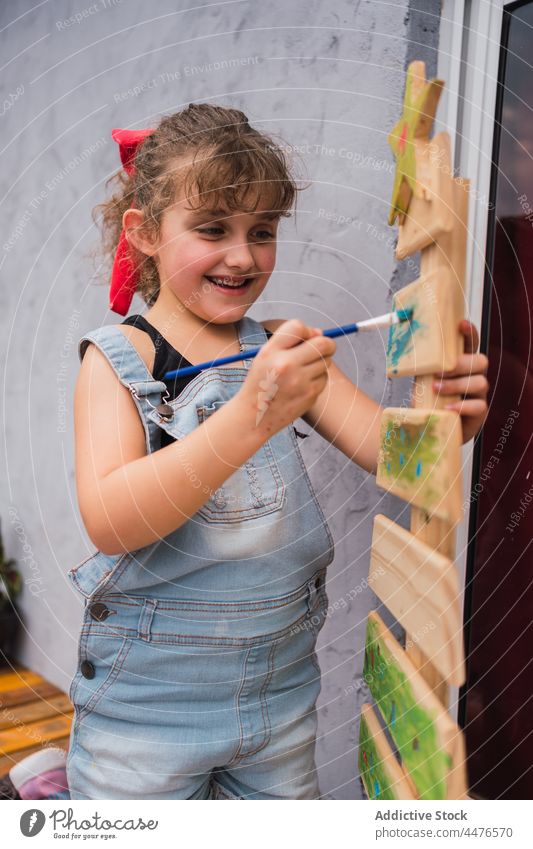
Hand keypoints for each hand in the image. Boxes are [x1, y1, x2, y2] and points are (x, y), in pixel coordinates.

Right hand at [236, 319, 335, 436]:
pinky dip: (317, 379)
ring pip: (325, 362)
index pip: (298, 326)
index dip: (307, 330)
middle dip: (326, 344)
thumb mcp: (266, 356)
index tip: (306, 338)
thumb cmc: (261, 382)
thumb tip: (321, 333)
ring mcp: (300, 382)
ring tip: (302, 372)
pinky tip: (301, 386)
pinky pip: (323, 379)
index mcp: (271, 351)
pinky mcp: (309, 395)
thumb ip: (291, 341)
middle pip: (323, 344)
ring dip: (319, 363)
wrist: (254, 417)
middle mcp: (286, 365)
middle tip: (323, 348)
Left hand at [433, 320, 488, 443]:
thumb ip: (422, 368)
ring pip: (480, 382)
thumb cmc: (431, 400)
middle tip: (440, 371)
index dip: (469, 333)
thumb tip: (403, 353)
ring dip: (456, 385)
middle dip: (460, 364)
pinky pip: (479, 406)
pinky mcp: (479, 413)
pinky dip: (462, 406)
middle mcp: (474, 376)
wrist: (435, 427)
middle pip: (481, 361)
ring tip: (436, 389)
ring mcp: (479, 394)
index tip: (461, 324)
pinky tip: (448, 408)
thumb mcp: (423, 381)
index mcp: (462, 364)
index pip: (470, 344)